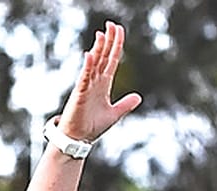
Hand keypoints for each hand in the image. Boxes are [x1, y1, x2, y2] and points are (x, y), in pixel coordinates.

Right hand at [56, 22, 142, 144]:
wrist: (78, 140)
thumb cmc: (92, 127)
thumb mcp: (114, 114)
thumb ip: (125, 104)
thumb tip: (138, 97)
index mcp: (103, 84)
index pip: (111, 60)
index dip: (115, 46)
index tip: (118, 31)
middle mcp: (94, 82)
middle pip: (102, 57)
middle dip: (108, 41)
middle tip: (111, 25)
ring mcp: (86, 87)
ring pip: (93, 64)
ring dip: (98, 49)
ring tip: (102, 34)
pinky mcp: (79, 94)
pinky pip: (83, 78)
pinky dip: (87, 67)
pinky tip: (90, 55)